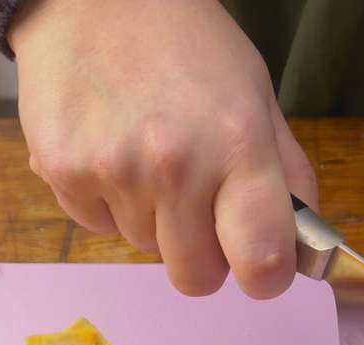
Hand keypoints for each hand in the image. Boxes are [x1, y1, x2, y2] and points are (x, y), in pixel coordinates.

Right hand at [10, 0, 316, 298]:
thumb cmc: (188, 47)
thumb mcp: (259, 100)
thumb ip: (288, 180)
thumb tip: (302, 251)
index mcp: (238, 148)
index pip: (262, 263)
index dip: (265, 276)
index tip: (261, 261)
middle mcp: (175, 167)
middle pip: (196, 278)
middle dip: (204, 254)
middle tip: (200, 202)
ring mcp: (113, 172)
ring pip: (146, 249)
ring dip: (154, 218)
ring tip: (148, 152)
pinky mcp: (61, 173)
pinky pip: (98, 227)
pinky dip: (108, 201)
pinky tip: (112, 146)